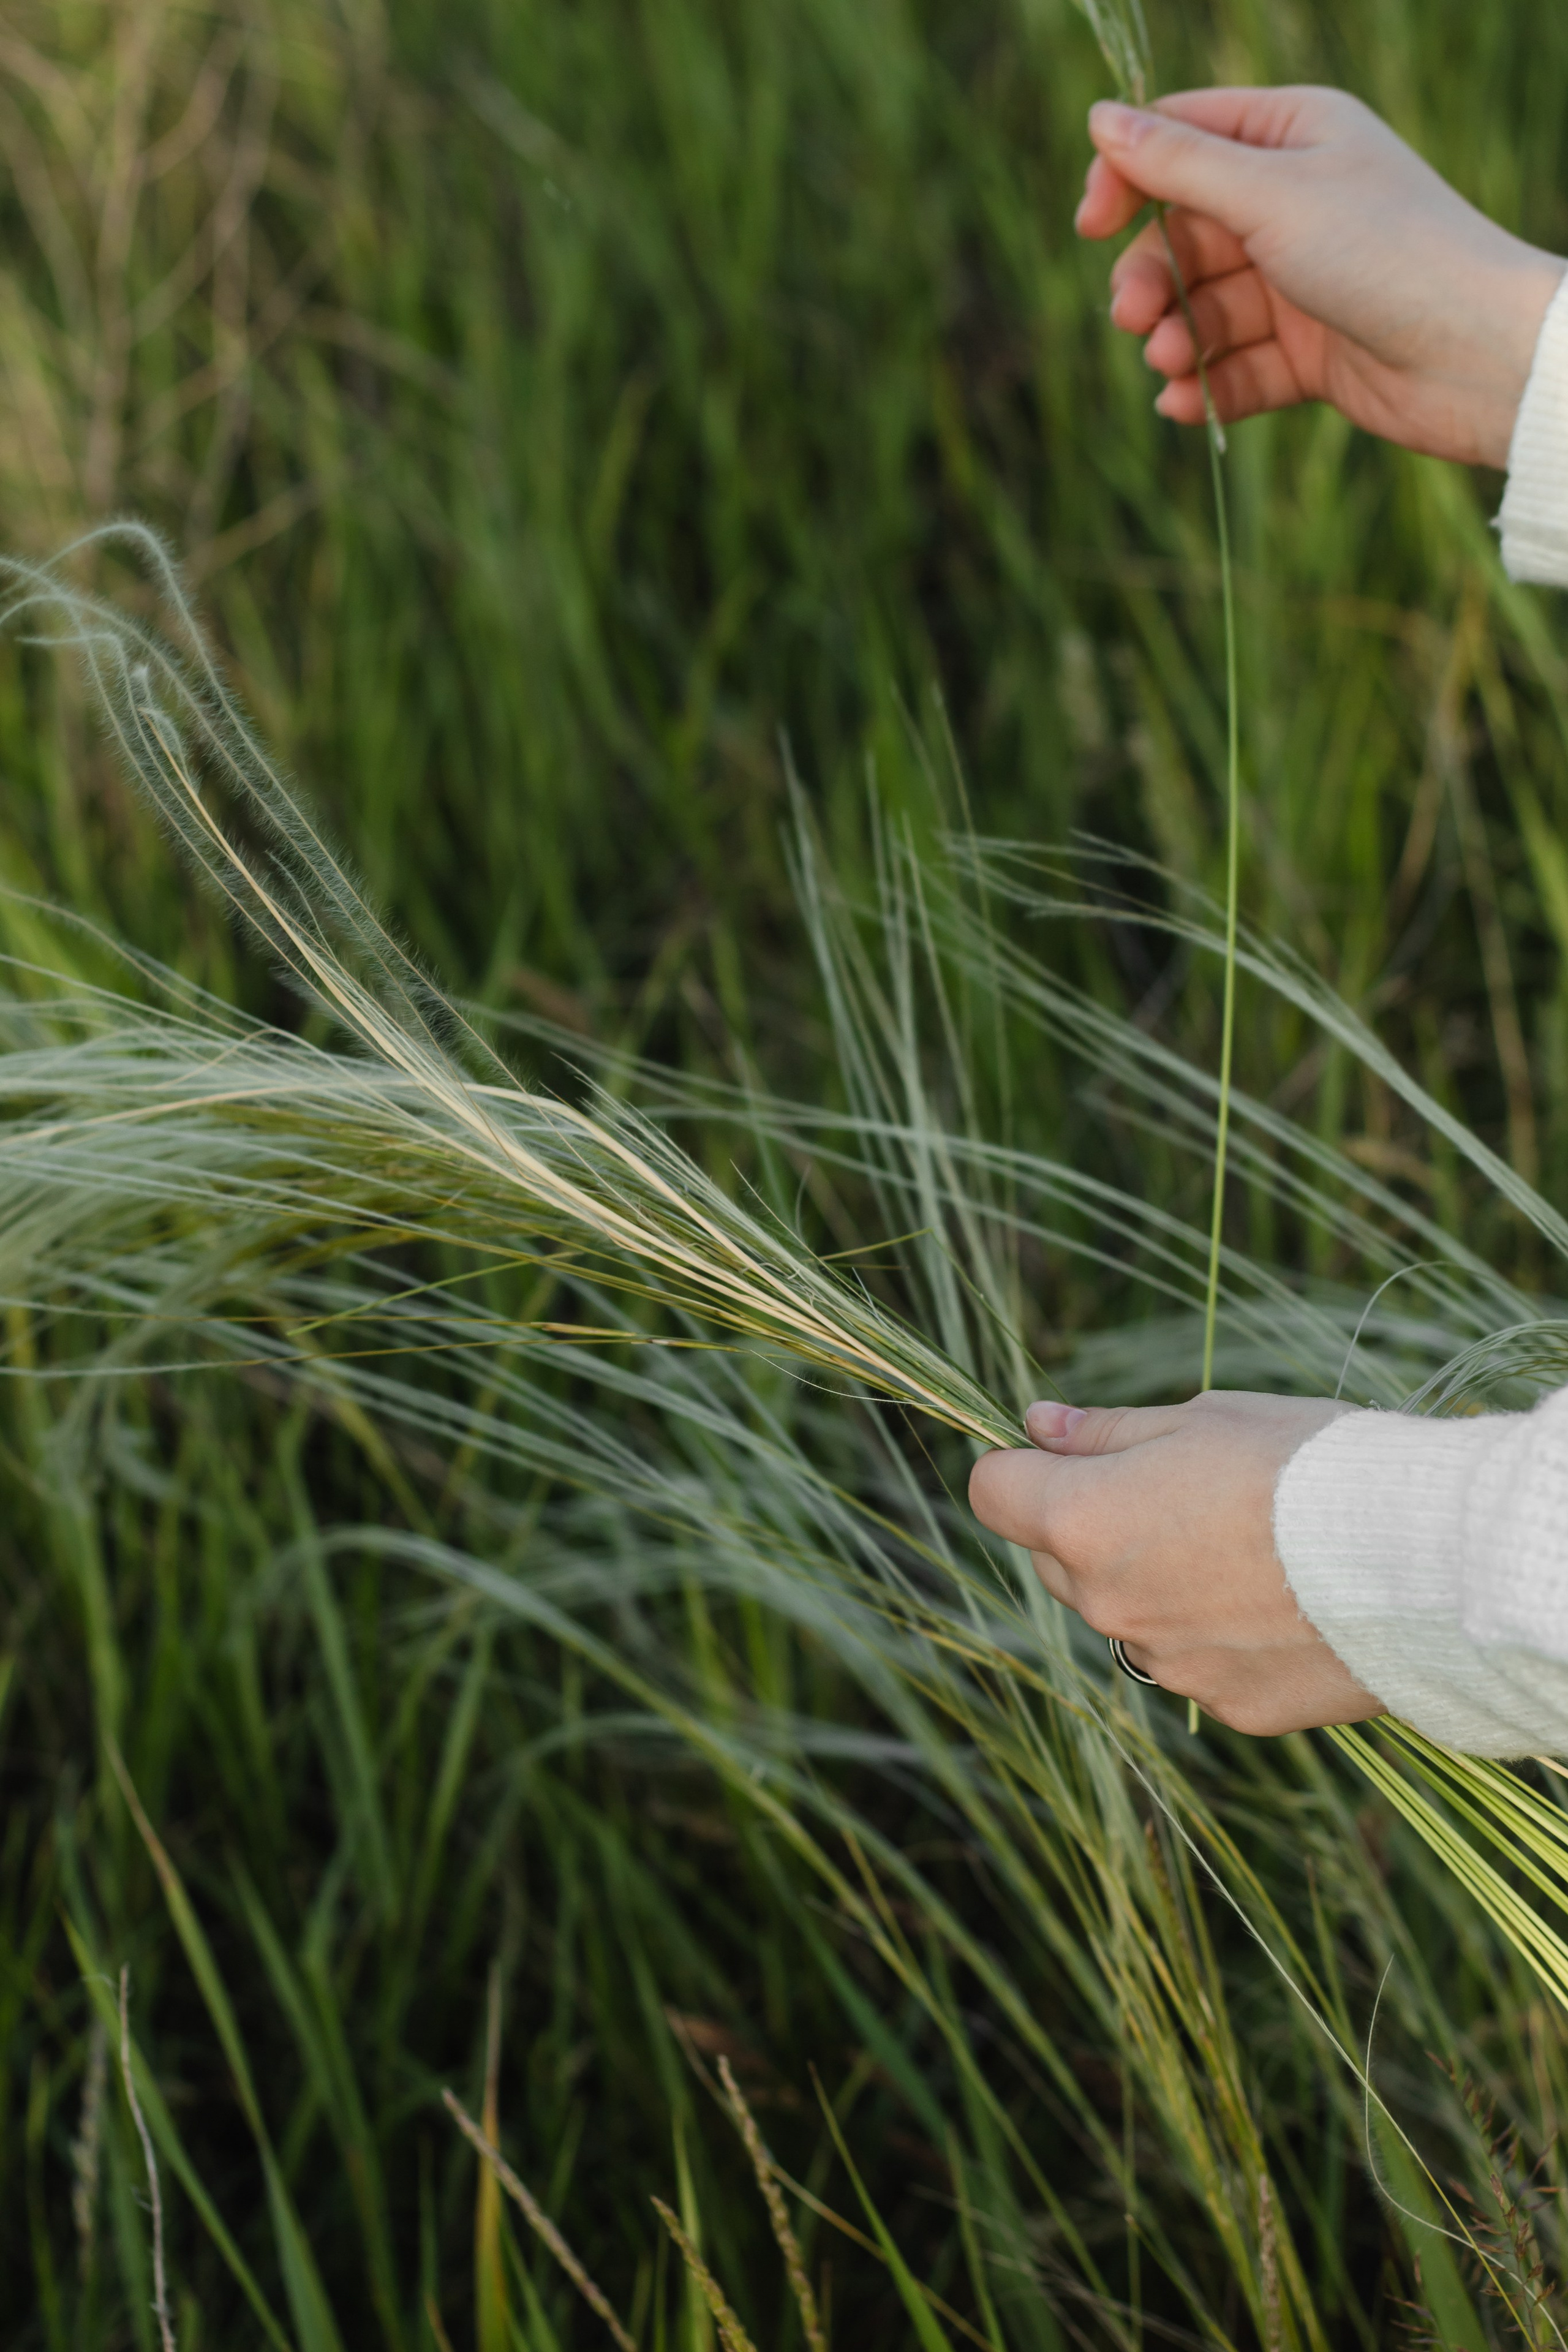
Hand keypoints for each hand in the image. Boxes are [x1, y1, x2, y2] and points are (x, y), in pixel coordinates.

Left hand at [968, 1391, 1383, 1733]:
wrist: (1417, 1556)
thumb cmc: (1305, 1464)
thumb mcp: (1200, 1417)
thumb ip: (1104, 1432)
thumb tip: (1037, 1426)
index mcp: (1084, 1521)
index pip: (994, 1492)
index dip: (1021, 1465)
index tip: (1061, 1450)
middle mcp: (1109, 1604)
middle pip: (1057, 1559)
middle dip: (1090, 1524)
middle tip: (1179, 1489)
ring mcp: (1168, 1664)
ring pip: (1125, 1614)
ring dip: (1154, 1581)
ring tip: (1243, 1545)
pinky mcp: (1228, 1705)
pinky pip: (1193, 1662)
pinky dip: (1216, 1633)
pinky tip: (1280, 1601)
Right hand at [1076, 86, 1565, 468]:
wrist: (1474, 356)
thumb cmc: (1386, 252)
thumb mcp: (1272, 195)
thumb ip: (1181, 165)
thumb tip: (1099, 118)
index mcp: (1292, 137)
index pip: (1183, 141)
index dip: (1128, 179)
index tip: (1091, 226)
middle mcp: (1293, 203)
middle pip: (1183, 236)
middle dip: (1150, 280)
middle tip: (1133, 318)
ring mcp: (1299, 282)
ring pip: (1205, 308)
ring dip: (1174, 338)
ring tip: (1170, 365)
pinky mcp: (1307, 353)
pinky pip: (1235, 367)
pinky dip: (1207, 386)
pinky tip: (1185, 405)